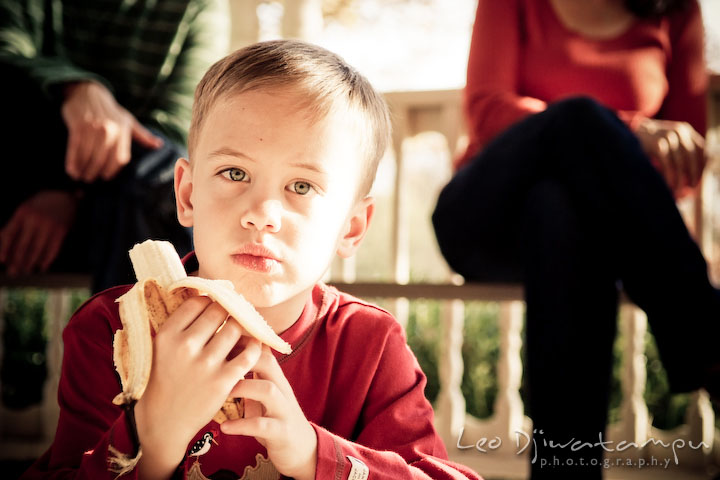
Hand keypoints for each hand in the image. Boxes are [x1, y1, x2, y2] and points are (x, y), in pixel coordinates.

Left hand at [0, 190, 76, 274]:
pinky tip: (42, 266)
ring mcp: (49, 225)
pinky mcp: (61, 231)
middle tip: (13, 272)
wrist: (64, 196)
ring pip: (38, 249)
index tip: (2, 260)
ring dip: (31, 262)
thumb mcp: (25, 210)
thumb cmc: (40, 205)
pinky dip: (47, 260)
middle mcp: (35, 219)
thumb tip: (4, 246)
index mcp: (22, 213)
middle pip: (23, 245)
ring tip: (26, 271)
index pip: (9, 234)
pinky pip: (53, 249)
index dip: (5, 249)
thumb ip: (14, 225)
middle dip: (17, 260)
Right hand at [61, 81, 162, 182]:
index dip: (112, 170)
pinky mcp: (78, 126)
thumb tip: (159, 145)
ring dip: (83, 169)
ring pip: (88, 156)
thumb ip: (142, 135)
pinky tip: (72, 170)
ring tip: (80, 176)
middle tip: (90, 179)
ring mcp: (93, 128)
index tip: (105, 176)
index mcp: (123, 131)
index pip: (120, 158)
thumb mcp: (128, 121)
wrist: (88, 92)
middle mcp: (109, 130)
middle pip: (103, 160)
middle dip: (95, 172)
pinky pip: (75, 149)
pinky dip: (72, 161)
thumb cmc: (111, 110)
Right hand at [135, 297, 261, 478]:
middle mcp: (185, 346)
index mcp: (167, 335)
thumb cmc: (164, 379)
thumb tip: (205, 296)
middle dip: (228, 311)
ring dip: (242, 327)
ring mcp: (206, 363)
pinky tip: (254, 345)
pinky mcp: (223, 380)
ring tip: (243, 330)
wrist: (164, 420)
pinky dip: (255, 346)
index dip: (210, 301)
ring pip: (236, 328)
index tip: (216, 306)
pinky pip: (249, 353)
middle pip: (219, 311)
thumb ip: (180, 325)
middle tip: (233, 315)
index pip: (198, 302)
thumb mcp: (160, 348)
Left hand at [221, 346, 317, 479]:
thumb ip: (251, 375)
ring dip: (243, 387)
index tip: (217, 340)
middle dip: (242, 358)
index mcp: (275, 378)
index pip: (261, 349)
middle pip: (267, 362)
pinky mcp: (282, 432)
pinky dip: (242, 425)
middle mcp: (282, 389)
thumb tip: (225, 354)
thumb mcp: (265, 393)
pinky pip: (262, 426)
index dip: (240, 342)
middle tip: (215, 361)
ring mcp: (283, 410)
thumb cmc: (275, 417)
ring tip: (220, 392)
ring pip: (268, 390)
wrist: (302, 448)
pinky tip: (225, 427)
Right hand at [635, 118, 705, 193]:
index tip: (699, 176)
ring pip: (680, 162)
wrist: (631, 130)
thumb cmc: (650, 139)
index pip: (701, 149)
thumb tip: (692, 170)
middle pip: (692, 156)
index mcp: (685, 130)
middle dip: (694, 173)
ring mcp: (668, 137)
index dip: (702, 164)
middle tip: (692, 185)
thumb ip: (681, 148)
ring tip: (679, 189)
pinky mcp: (658, 145)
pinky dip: (670, 177)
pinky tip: (669, 185)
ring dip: (680, 179)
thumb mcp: (669, 139)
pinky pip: (668, 165)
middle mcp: (679, 132)